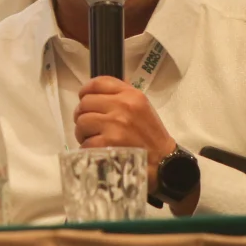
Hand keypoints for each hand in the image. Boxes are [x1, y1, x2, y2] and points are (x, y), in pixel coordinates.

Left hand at [74, 76, 175, 192]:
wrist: (163, 162)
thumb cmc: (150, 135)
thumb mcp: (142, 107)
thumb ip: (121, 95)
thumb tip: (98, 88)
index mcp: (132, 95)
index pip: (98, 83)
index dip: (85, 90)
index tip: (84, 98)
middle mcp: (123, 107)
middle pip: (85, 103)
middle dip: (83, 114)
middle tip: (89, 124)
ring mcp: (115, 125)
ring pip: (82, 122)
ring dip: (83, 132)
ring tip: (93, 138)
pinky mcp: (108, 144)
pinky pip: (85, 142)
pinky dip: (87, 148)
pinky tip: (97, 150)